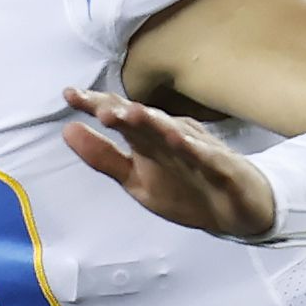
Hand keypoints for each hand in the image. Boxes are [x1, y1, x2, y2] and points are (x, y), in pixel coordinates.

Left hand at [61, 84, 277, 237]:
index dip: (96, 106)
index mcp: (148, 141)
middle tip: (100, 107)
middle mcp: (170, 138)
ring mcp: (198, 151)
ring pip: (175, 133)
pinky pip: (208, 157)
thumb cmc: (185, 188)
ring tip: (133, 115)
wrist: (239, 210)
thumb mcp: (135, 179)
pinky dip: (195, 149)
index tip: (69, 95)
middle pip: (145, 121)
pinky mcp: (223, 168)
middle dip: (124, 113)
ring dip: (154, 123)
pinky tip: (180, 140)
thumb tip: (67, 129)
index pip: (120, 117)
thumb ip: (102, 157)